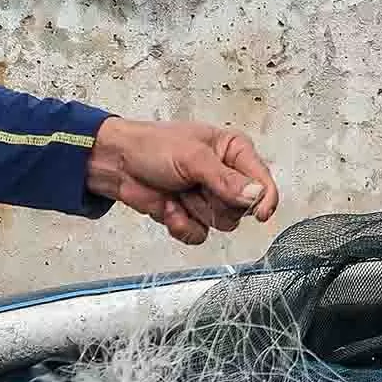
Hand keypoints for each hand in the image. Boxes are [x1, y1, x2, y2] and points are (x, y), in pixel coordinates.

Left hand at [88, 116, 280, 244]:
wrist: (116, 164)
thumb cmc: (151, 146)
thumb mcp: (193, 158)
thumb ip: (226, 179)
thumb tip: (257, 195)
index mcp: (233, 151)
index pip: (263, 180)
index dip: (265, 198)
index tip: (262, 213)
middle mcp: (225, 176)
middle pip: (242, 209)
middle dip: (216, 202)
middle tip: (194, 185)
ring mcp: (208, 198)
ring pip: (221, 224)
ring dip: (195, 211)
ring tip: (178, 191)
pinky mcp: (191, 215)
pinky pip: (199, 234)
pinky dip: (182, 225)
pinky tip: (169, 207)